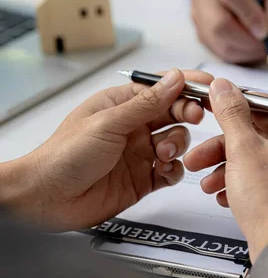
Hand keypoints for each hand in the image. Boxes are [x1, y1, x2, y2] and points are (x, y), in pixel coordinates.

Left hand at [1, 69, 213, 231]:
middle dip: (187, 114)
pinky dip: (174, 170)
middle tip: (195, 117)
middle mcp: (135, 127)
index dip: (187, 86)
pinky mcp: (144, 178)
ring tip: (162, 153)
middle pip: (175, 113)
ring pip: (178, 141)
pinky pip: (172, 170)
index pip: (163, 88)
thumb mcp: (109, 123)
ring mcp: (140, 153)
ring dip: (177, 145)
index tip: (209, 87)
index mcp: (123, 105)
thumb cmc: (66, 155)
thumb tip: (176, 77)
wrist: (48, 199)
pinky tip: (163, 171)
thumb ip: (147, 103)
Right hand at [184, 79, 267, 261]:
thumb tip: (224, 86)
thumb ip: (231, 114)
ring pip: (255, 160)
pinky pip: (261, 180)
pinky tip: (222, 196)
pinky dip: (240, 184)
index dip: (231, 109)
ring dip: (226, 169)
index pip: (262, 108)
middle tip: (197, 158)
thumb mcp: (241, 148)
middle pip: (254, 137)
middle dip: (220, 150)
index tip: (211, 108)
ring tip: (205, 183)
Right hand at [190, 0, 267, 62]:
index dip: (250, 15)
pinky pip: (220, 52)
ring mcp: (197, 14)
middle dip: (248, 40)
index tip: (266, 31)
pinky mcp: (200, 34)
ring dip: (247, 50)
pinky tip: (254, 48)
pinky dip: (242, 55)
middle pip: (219, 24)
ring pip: (220, 42)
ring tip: (265, 46)